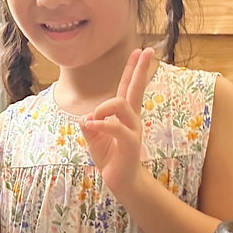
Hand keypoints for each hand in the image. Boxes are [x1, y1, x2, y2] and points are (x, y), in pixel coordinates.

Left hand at [80, 48, 156, 196]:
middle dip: (140, 69)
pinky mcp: (129, 143)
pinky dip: (102, 124)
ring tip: (93, 119)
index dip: (133, 69)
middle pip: (136, 88)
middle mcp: (132, 118)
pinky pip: (116, 127)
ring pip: (121, 104)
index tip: (140, 51)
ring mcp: (133, 130)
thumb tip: (86, 117)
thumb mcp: (94, 137)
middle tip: (147, 51)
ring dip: (103, 107)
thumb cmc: (110, 157)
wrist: (121, 181)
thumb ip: (89, 124)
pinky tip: (91, 125)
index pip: (128, 87)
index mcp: (124, 115)